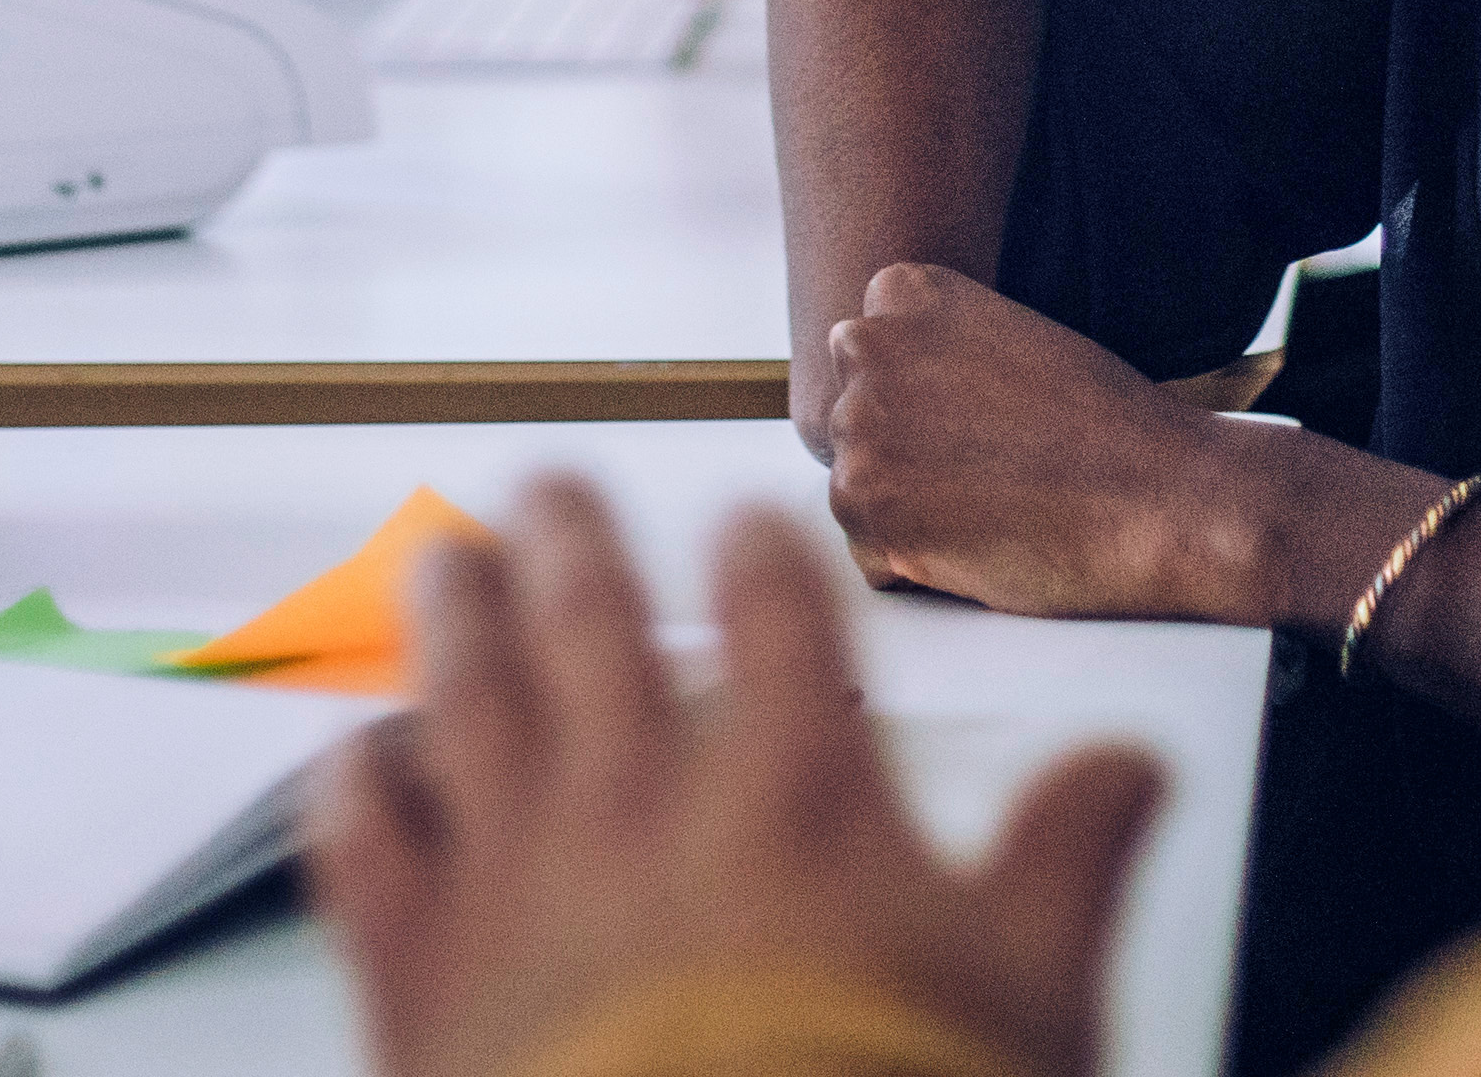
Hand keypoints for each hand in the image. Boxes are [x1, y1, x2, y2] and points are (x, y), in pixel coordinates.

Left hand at [310, 479, 1168, 1076]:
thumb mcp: (1030, 991)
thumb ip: (1072, 859)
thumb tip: (1128, 770)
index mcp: (790, 784)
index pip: (774, 611)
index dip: (758, 550)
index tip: (745, 520)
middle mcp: (639, 798)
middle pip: (592, 619)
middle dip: (572, 540)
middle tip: (549, 489)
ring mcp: (517, 874)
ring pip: (468, 698)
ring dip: (455, 619)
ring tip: (446, 565)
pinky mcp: (421, 971)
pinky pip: (366, 848)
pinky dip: (356, 791)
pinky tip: (352, 761)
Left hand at [822, 264, 1279, 624]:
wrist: (1163, 495)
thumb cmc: (1103, 423)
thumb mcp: (1006, 338)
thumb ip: (931, 350)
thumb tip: (879, 392)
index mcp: (903, 290)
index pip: (866, 359)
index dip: (923, 405)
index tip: (979, 418)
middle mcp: (866, 344)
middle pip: (854, 424)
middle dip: (905, 457)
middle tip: (990, 469)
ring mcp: (858, 423)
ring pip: (857, 490)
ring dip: (910, 514)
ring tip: (993, 503)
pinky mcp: (863, 504)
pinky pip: (868, 557)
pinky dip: (915, 568)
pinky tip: (983, 542)